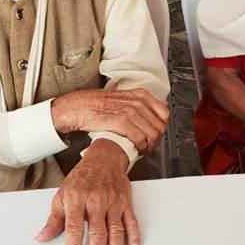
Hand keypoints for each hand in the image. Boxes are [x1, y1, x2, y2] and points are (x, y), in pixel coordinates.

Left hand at [36, 139, 139, 244]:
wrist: (104, 157)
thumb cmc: (81, 177)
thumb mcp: (62, 194)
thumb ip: (54, 218)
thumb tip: (42, 237)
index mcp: (76, 198)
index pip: (74, 228)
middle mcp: (96, 199)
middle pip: (97, 233)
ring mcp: (112, 201)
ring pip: (115, 229)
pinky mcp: (125, 201)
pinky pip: (131, 221)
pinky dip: (133, 236)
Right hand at [51, 88, 167, 153]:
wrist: (80, 107)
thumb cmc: (100, 105)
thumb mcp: (125, 98)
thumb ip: (142, 103)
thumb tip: (159, 108)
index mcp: (141, 95)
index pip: (165, 114)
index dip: (162, 128)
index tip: (156, 134)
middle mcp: (138, 102)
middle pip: (160, 127)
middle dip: (157, 140)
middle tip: (149, 145)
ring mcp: (131, 111)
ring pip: (153, 135)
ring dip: (149, 146)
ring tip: (142, 149)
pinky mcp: (122, 122)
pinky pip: (140, 139)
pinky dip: (140, 148)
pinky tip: (135, 149)